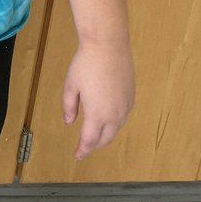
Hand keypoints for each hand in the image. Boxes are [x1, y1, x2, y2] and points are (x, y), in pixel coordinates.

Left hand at [62, 38, 134, 159]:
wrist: (108, 46)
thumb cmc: (86, 65)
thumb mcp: (70, 85)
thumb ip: (69, 106)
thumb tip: (69, 121)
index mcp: (97, 114)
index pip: (90, 140)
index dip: (83, 149)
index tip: (78, 155)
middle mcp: (115, 115)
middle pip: (105, 138)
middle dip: (94, 144)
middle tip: (85, 146)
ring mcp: (126, 106)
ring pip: (116, 129)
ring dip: (105, 135)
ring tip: (95, 135)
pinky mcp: (131, 97)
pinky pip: (123, 117)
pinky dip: (114, 123)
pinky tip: (107, 119)